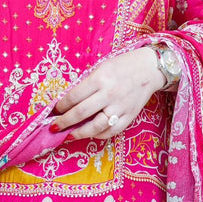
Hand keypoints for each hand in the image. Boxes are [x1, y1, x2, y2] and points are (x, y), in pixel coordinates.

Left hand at [50, 47, 164, 141]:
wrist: (149, 68)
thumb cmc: (122, 65)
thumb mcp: (101, 68)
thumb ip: (87, 84)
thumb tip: (69, 102)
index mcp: (100, 78)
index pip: (74, 97)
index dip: (61, 106)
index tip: (54, 111)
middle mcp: (109, 94)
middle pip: (81, 113)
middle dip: (64, 122)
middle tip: (53, 128)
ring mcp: (120, 107)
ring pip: (95, 127)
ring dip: (79, 133)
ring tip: (68, 136)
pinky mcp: (129, 117)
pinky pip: (111, 131)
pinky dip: (98, 135)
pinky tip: (90, 134)